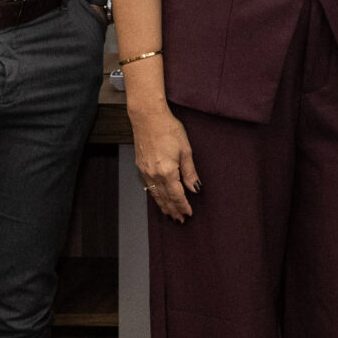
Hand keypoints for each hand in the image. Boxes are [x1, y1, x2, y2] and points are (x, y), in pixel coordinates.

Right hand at [132, 104, 198, 222]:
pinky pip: (149, 186)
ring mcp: (145, 171)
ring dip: (163, 206)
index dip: (183, 206)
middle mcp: (154, 174)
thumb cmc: (168, 129)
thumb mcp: (185, 150)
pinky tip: (158, 198)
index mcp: (167, 172)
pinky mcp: (141, 166)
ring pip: (155, 194)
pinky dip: (155, 195)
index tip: (188, 213)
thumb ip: (190, 172)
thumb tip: (196, 188)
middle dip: (173, 210)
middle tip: (179, 220)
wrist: (148, 117)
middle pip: (165, 198)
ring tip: (170, 213)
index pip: (177, 195)